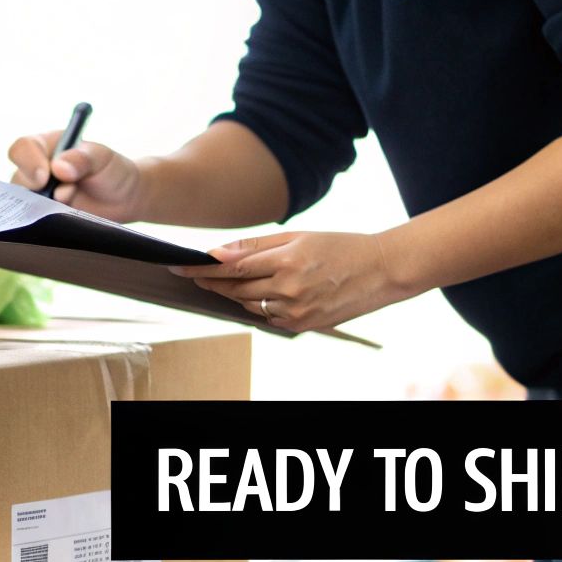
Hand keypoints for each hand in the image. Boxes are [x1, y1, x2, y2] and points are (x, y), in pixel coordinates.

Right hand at [7, 132, 146, 221]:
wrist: (123, 199)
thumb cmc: (111, 170)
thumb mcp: (102, 158)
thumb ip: (82, 158)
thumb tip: (59, 167)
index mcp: (46, 147)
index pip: (23, 148)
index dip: (28, 161)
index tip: (44, 176)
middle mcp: (36, 171)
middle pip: (17, 180)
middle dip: (36, 190)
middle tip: (62, 196)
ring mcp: (37, 196)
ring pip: (22, 205)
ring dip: (43, 209)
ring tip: (70, 207)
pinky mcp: (42, 218)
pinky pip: (33, 223)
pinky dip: (45, 223)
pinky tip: (64, 221)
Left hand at [172, 232, 415, 332]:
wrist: (382, 270)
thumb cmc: (340, 246)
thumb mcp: (299, 236)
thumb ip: (256, 245)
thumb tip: (219, 252)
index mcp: (287, 261)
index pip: (231, 268)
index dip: (201, 269)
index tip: (179, 266)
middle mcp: (288, 289)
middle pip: (235, 289)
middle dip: (211, 282)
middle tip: (192, 274)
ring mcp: (295, 312)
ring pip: (249, 305)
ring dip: (235, 294)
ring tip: (226, 281)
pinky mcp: (302, 326)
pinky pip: (268, 316)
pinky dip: (261, 305)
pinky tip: (264, 293)